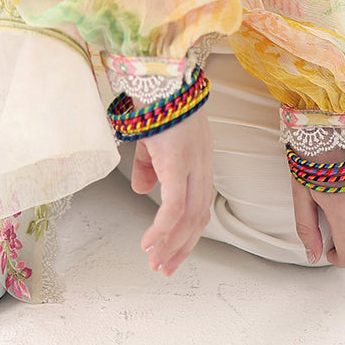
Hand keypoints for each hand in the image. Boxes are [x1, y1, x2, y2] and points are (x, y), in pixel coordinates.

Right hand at [131, 109, 213, 276]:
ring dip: (171, 244)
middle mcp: (202, 165)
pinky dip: (162, 227)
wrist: (159, 75)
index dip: (187, 233)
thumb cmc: (155, 100)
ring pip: (188, 217)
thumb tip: (142, 190)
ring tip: (154, 262)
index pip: (200, 206)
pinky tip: (149, 242)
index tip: (172, 253)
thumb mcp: (151, 137)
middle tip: (164, 269)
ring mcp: (192, 164)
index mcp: (199, 160)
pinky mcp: (178, 162)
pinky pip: (173, 205)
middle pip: (198, 218)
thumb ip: (149, 165)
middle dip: (181, 247)